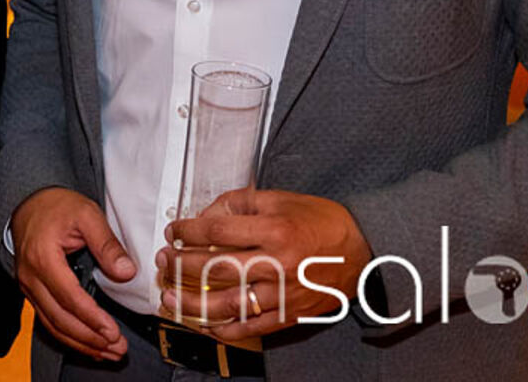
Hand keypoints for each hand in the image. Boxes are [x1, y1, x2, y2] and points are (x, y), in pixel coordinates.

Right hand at [9, 187, 135, 361]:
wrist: (29, 202)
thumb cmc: (56, 206)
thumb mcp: (86, 214)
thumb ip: (107, 244)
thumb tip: (127, 271)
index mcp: (43, 257)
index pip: (69, 297)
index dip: (91, 318)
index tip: (112, 331)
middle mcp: (31, 276)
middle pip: (59, 318)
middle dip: (89, 338)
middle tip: (116, 347)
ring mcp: (28, 286)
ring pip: (52, 325)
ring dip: (80, 343)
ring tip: (107, 352)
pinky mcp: (32, 292)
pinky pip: (48, 320)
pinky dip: (69, 336)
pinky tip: (88, 344)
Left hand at [155, 189, 372, 340]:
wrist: (364, 251)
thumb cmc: (319, 221)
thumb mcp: (280, 198)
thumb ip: (239, 202)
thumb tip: (205, 216)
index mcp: (274, 230)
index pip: (218, 232)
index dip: (188, 231)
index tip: (173, 231)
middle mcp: (278, 264)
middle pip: (217, 268)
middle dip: (182, 266)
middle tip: (163, 262)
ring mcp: (284, 293)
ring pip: (230, 303)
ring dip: (193, 303)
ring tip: (169, 298)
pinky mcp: (290, 314)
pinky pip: (252, 327)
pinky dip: (225, 329)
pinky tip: (204, 324)